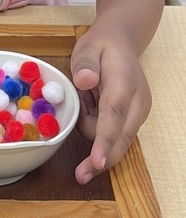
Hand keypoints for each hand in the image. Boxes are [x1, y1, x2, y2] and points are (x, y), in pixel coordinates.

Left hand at [70, 26, 150, 184]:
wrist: (122, 43)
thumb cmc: (101, 46)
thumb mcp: (88, 46)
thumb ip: (85, 63)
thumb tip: (85, 81)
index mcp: (124, 83)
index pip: (114, 116)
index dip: (105, 141)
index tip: (97, 162)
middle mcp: (138, 103)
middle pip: (120, 139)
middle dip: (99, 157)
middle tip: (79, 174)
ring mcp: (139, 114)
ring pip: (115, 141)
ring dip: (93, 129)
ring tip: (86, 98)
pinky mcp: (134, 120)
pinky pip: (114, 136)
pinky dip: (98, 129)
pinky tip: (92, 107)